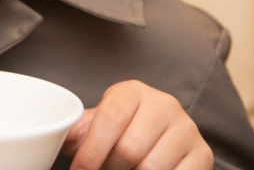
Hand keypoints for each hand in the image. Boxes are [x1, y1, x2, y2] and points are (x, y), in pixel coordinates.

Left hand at [61, 80, 213, 169]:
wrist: (155, 135)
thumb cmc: (119, 131)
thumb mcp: (96, 124)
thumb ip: (75, 130)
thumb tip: (51, 137)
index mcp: (133, 91)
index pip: (111, 119)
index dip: (91, 150)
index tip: (79, 169)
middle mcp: (164, 104)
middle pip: (129, 149)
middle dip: (109, 168)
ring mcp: (187, 129)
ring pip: (151, 168)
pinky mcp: (202, 154)